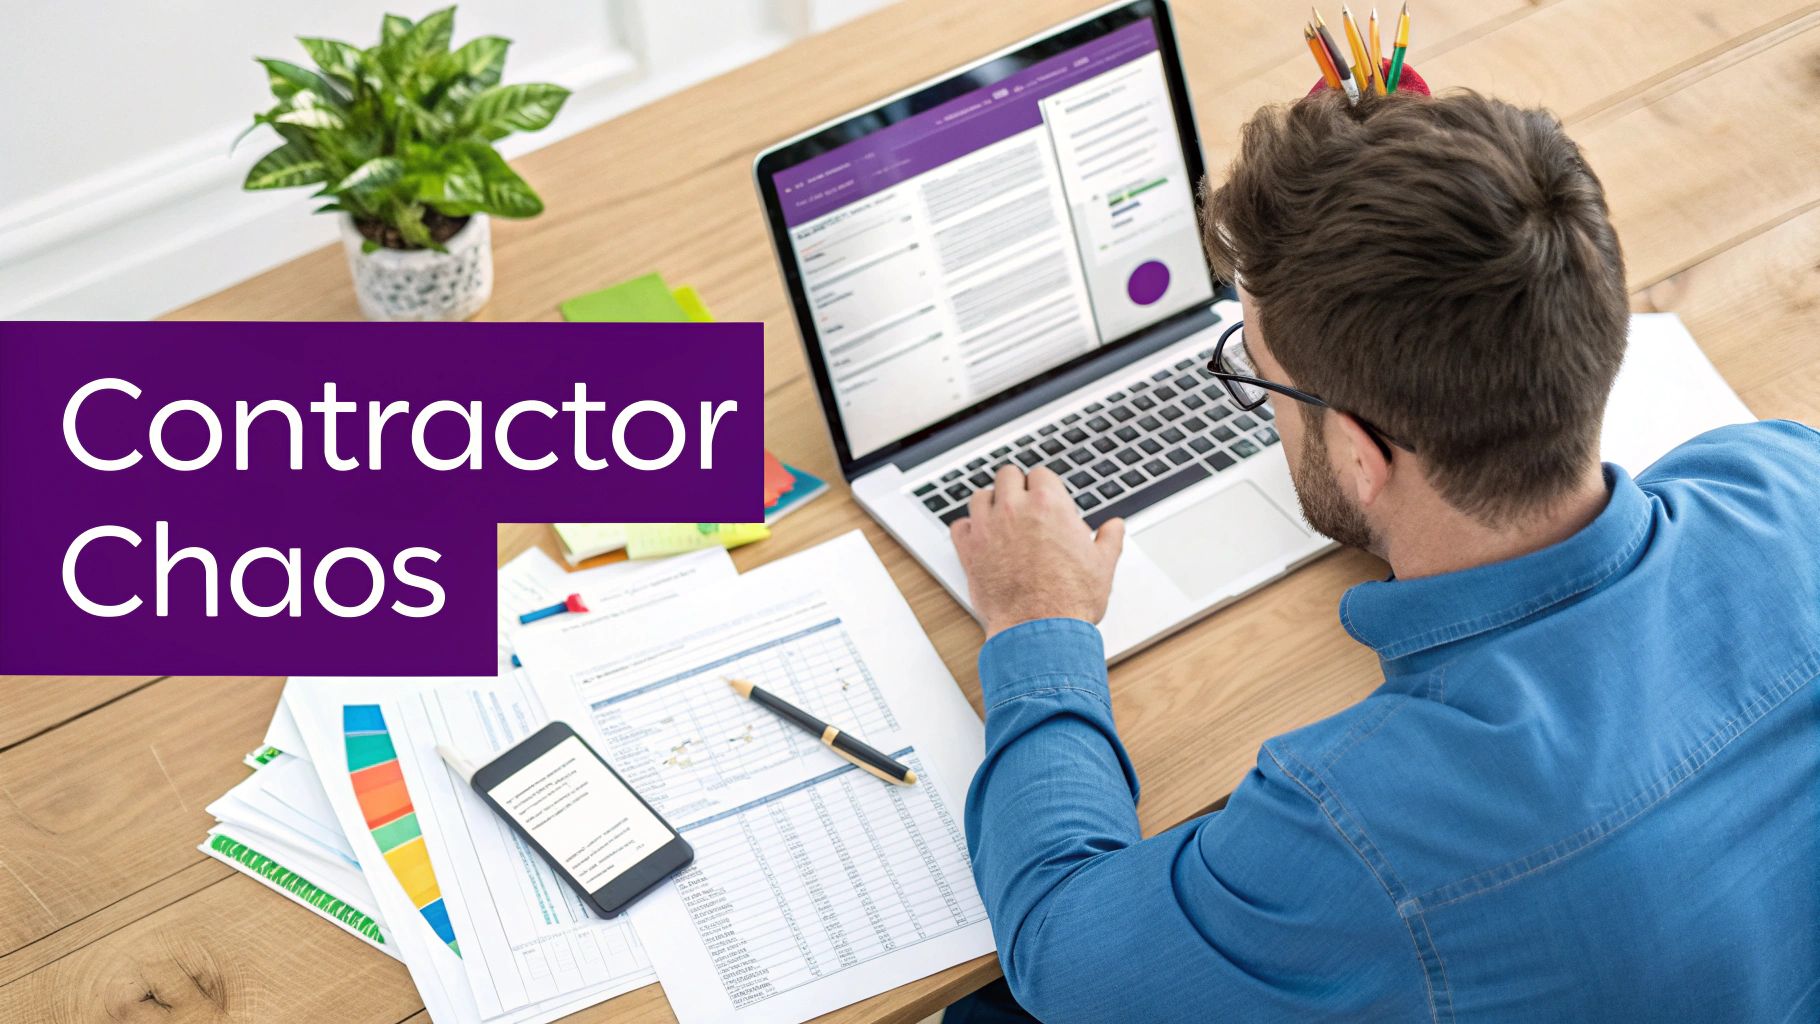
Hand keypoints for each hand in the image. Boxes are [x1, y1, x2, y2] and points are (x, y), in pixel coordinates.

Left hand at [949, 464, 1124, 637]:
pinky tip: (979, 538)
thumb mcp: (1102, 565)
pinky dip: (967, 529)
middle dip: (1016, 487)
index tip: (1046, 499)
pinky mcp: (969, 550)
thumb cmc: (1070, 600)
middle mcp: (1015, 509)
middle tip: (1023, 504)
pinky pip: (959, 525)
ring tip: (1000, 518)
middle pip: (1008, 475)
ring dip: (990, 503)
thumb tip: (1114, 527)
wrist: (1040, 630)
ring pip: (980, 496)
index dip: (1044, 486)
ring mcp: (988, 527)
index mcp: (1049, 505)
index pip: (1041, 474)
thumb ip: (1109, 539)